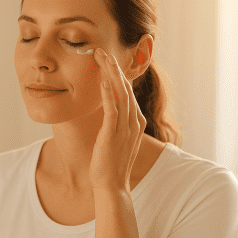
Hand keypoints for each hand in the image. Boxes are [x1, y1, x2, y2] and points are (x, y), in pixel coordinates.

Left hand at [89, 48, 146, 194]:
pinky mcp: (114, 133)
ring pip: (121, 93)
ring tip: (101, 57)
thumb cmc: (110, 165)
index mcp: (136, 122)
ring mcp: (126, 127)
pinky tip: (101, 79)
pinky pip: (113, 107)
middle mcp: (134, 122)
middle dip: (114, 67)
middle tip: (102, 51)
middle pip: (126, 87)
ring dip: (110, 73)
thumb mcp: (115, 140)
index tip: (107, 60)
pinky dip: (108, 91)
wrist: (111, 186)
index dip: (118, 74)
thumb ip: (115, 125)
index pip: (128, 92)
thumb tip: (108, 114)